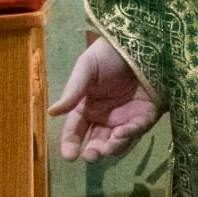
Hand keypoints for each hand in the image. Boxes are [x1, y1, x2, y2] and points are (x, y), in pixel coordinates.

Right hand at [49, 37, 160, 160]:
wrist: (141, 41)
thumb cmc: (109, 52)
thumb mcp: (87, 68)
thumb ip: (72, 91)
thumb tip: (51, 113)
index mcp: (87, 106)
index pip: (76, 130)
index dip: (70, 143)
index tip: (69, 156)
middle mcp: (105, 116)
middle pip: (96, 141)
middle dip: (93, 152)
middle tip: (91, 155)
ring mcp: (126, 118)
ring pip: (117, 143)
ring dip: (111, 149)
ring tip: (107, 148)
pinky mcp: (146, 115)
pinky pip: (137, 130)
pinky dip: (130, 135)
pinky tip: (122, 133)